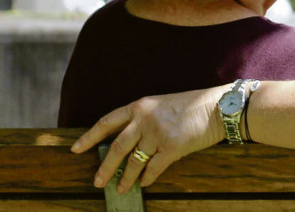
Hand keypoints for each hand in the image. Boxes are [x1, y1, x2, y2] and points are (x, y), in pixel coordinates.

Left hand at [71, 84, 229, 192]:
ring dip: (125, 178)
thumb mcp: (161, 105)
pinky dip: (147, 177)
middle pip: (116, 147)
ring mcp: (158, 133)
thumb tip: (126, 143)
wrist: (218, 107)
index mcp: (140, 106)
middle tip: (97, 182)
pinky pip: (153, 168)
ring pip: (134, 161)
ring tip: (120, 189)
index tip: (76, 149)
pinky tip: (144, 183)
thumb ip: (143, 119)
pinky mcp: (172, 147)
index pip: (107, 122)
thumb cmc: (191, 106)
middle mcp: (145, 119)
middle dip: (105, 167)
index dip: (89, 137)